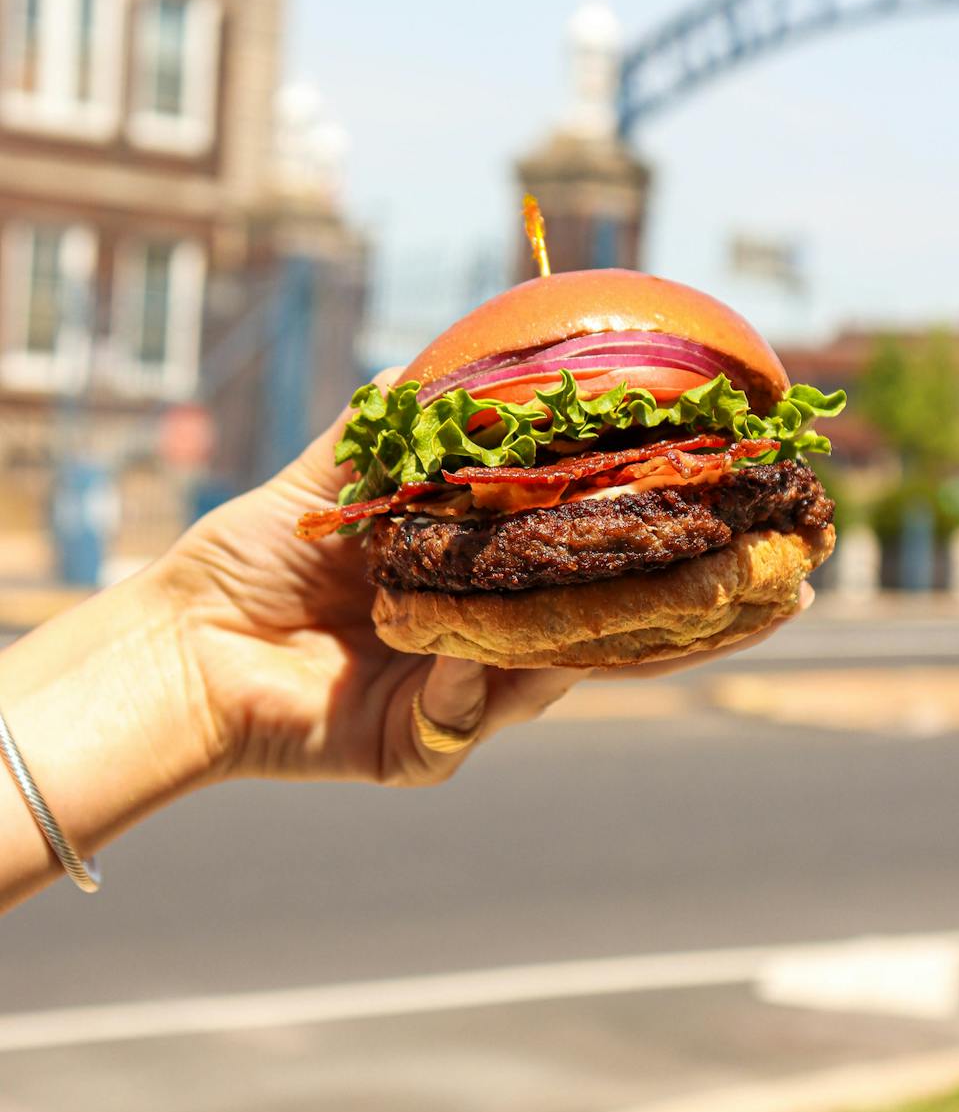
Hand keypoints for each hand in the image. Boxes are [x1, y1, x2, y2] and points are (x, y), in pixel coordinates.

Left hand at [163, 412, 586, 786]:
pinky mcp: (412, 750)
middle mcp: (463, 641)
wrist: (179, 643)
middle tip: (626, 557)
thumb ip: (379, 431)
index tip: (617, 493)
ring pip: (524, 685)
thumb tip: (435, 361)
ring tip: (564, 609)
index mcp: (454, 579)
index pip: (537, 559)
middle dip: (590, 597)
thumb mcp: (321, 486)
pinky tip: (462, 654)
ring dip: (544, 647)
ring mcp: (443, 699)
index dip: (577, 531)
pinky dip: (465, 690)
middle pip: (552, 627)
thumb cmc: (248, 561)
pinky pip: (457, 724)